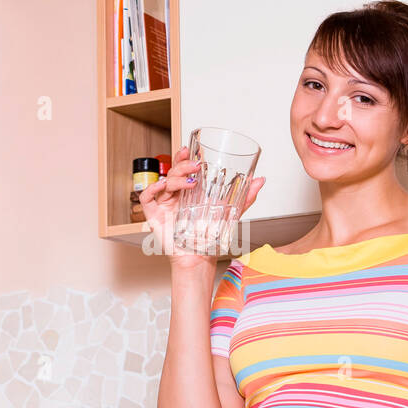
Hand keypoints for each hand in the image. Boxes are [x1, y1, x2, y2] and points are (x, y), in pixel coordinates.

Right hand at [139, 145, 266, 265]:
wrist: (200, 258)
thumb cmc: (210, 238)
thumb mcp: (231, 213)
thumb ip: (245, 197)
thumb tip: (260, 180)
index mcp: (189, 192)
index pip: (182, 168)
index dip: (183, 157)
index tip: (190, 149)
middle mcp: (175, 196)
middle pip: (172, 172)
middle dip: (181, 164)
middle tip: (195, 165)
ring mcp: (164, 205)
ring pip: (163, 182)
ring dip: (175, 178)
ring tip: (190, 181)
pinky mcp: (154, 216)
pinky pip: (147, 198)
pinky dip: (152, 188)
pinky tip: (162, 186)